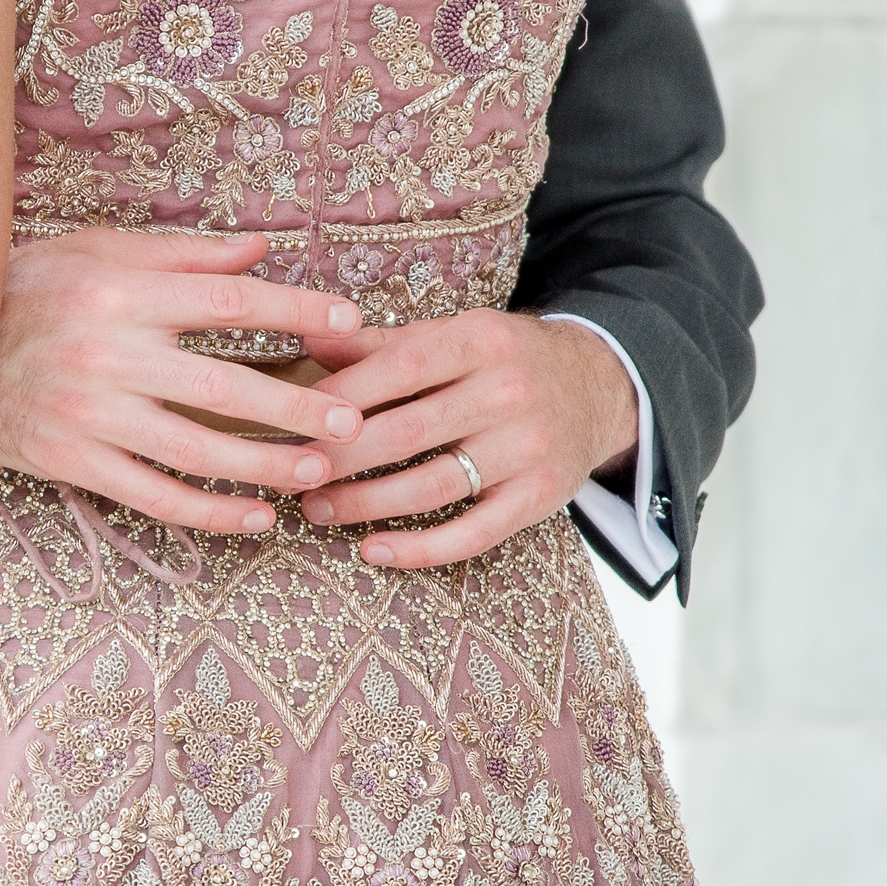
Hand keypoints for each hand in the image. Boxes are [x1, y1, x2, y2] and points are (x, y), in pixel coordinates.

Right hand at [0, 229, 364, 533]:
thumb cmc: (30, 288)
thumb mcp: (102, 252)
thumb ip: (186, 255)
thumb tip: (263, 250)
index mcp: (125, 293)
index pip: (230, 301)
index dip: (296, 310)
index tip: (349, 321)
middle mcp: (111, 354)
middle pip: (224, 387)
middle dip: (296, 408)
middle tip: (350, 420)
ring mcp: (90, 414)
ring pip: (196, 452)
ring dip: (265, 466)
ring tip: (317, 471)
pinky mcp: (70, 460)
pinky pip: (152, 495)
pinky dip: (208, 512)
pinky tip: (253, 517)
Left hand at [296, 310, 636, 569]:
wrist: (596, 385)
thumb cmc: (500, 359)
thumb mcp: (451, 335)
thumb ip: (382, 344)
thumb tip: (310, 341)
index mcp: (479, 340)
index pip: (397, 369)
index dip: (337, 399)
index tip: (289, 421)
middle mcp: (508, 392)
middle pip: (407, 433)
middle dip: (338, 459)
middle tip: (291, 474)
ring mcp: (528, 448)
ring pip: (432, 487)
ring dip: (365, 505)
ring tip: (317, 510)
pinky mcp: (541, 497)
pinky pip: (473, 534)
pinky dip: (419, 549)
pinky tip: (374, 550)